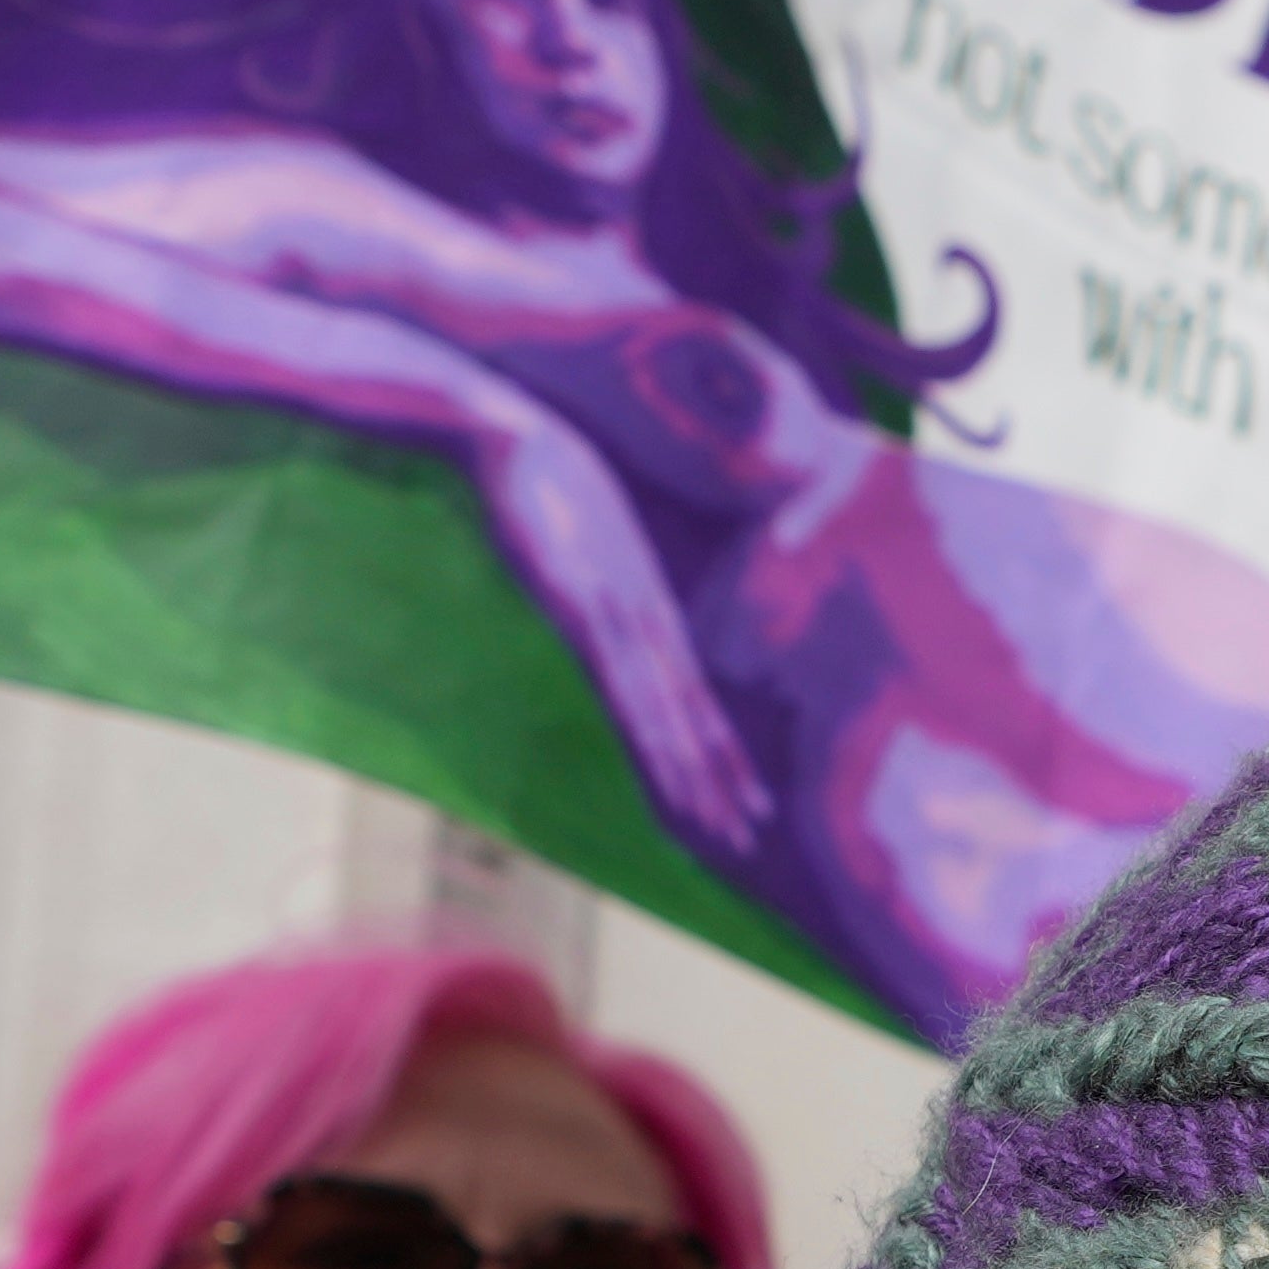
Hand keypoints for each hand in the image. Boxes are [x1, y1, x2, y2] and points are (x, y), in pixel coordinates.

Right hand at [470, 409, 766, 838]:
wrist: (516, 434)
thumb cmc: (548, 479)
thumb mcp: (586, 542)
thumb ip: (602, 585)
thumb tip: (608, 617)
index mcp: (649, 606)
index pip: (696, 696)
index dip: (725, 752)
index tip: (751, 801)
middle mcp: (645, 617)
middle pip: (693, 714)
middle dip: (720, 778)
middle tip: (753, 834)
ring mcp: (617, 614)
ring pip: (667, 708)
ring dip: (694, 769)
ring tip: (722, 821)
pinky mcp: (584, 604)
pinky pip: (621, 678)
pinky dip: (646, 724)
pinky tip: (664, 759)